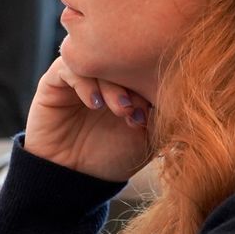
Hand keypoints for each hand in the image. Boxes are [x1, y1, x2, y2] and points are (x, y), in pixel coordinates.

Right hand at [23, 56, 153, 182]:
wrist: (75, 177)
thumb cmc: (113, 157)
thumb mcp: (147, 137)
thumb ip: (161, 114)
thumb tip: (179, 95)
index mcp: (128, 81)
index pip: (143, 63)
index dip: (152, 82)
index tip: (155, 111)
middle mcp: (104, 74)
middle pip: (123, 56)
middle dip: (134, 82)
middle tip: (136, 110)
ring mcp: (80, 75)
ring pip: (97, 59)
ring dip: (112, 84)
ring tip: (120, 111)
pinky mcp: (54, 81)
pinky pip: (69, 66)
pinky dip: (85, 83)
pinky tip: (95, 105)